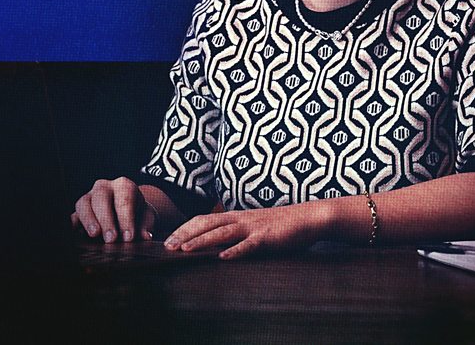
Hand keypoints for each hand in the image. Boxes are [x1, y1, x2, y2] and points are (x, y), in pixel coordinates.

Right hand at [71, 177, 156, 242]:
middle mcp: (104, 187)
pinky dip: (73, 224)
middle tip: (111, 239)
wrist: (130, 210)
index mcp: (124, 186)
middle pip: (101, 198)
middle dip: (106, 219)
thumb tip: (145, 236)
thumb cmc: (138, 213)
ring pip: (83, 203)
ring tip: (94, 235)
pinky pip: (73, 214)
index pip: (124, 200)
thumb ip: (146, 225)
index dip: (126, 219)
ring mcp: (89, 197)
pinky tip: (75, 233)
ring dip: (88, 219)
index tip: (128, 237)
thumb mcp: (146, 217)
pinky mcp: (79, 210)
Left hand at [163, 201, 328, 259]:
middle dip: (185, 235)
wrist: (307, 218)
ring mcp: (253, 227)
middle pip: (206, 224)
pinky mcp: (267, 237)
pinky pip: (249, 245)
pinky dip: (236, 251)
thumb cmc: (277, 225)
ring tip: (186, 250)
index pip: (202, 219)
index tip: (168, 240)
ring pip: (222, 233)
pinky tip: (223, 258)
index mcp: (233, 216)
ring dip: (202, 241)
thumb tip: (213, 246)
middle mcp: (239, 219)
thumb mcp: (250, 227)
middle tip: (167, 247)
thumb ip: (233, 233)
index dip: (184, 228)